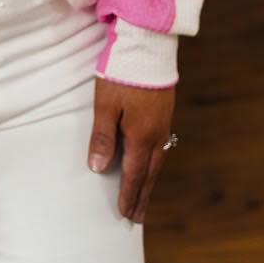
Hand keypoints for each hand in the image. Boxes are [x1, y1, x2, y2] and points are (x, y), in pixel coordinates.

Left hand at [87, 79, 175, 224]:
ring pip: (157, 161)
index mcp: (141, 135)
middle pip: (149, 173)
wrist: (149, 44)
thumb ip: (103, 136)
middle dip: (142, 196)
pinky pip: (161, 147)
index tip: (124, 213)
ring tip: (144, 197)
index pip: (133, 174)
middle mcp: (156, 134)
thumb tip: (98, 167)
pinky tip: (151, 163)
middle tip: (137, 217)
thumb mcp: (106, 104)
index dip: (128, 194)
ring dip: (149, 182)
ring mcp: (164, 122)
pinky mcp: (165, 111)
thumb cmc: (124, 72)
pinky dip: (154, 163)